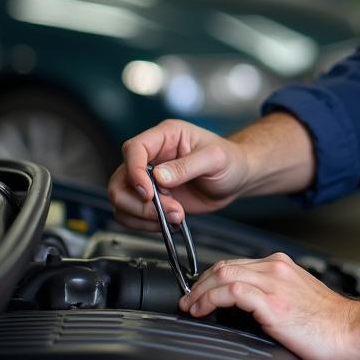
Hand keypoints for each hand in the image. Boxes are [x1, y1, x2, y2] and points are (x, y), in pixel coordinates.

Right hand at [107, 119, 249, 231]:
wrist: (237, 179)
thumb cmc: (231, 160)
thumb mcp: (215, 158)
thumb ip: (187, 166)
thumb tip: (160, 176)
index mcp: (166, 136)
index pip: (134, 149)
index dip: (134, 171)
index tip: (148, 192)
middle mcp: (153, 156)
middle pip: (121, 178)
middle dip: (140, 201)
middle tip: (167, 209)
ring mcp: (150, 179)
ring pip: (122, 198)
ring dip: (143, 214)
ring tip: (175, 215)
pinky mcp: (153, 198)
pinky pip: (132, 213)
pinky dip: (145, 223)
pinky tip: (168, 221)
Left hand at [181, 252, 358, 359]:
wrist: (353, 333)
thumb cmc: (331, 325)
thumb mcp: (298, 302)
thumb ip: (273, 297)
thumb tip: (248, 311)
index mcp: (282, 267)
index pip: (236, 264)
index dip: (211, 278)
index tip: (200, 293)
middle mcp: (277, 269)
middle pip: (224, 266)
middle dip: (199, 283)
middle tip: (188, 301)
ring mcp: (274, 283)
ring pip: (223, 274)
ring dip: (199, 291)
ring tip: (190, 306)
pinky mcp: (272, 302)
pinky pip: (231, 292)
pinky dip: (210, 299)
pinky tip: (202, 310)